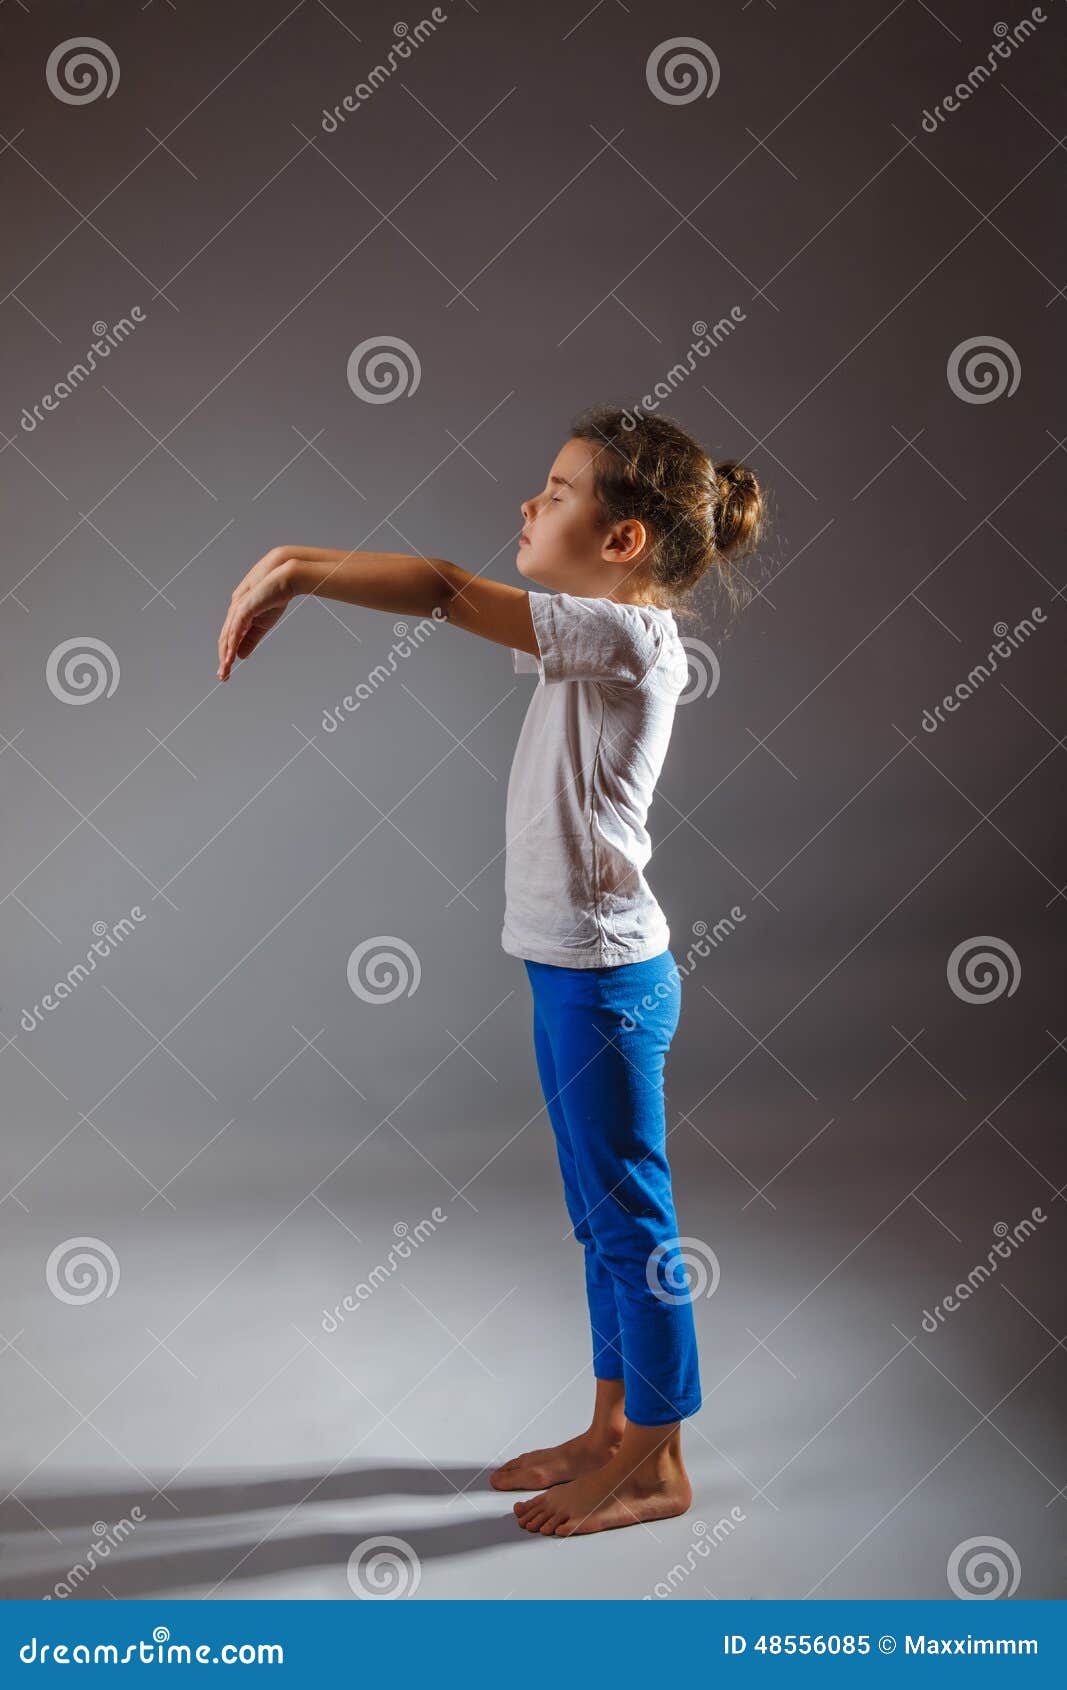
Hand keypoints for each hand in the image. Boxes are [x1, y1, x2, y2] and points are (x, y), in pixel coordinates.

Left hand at [217, 548, 300, 679]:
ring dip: (225, 655)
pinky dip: (232, 645)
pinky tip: (230, 657)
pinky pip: (235, 630)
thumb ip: (251, 639)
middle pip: (225, 638)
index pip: (230, 637)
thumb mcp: (263, 624)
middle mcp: (235, 611)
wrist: (285, 576)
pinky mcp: (243, 607)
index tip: (227, 671)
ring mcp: (238, 608)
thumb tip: (241, 655)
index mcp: (239, 613)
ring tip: (225, 671)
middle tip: (223, 676)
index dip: (227, 654)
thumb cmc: (275, 594)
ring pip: (227, 636)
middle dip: (223, 658)